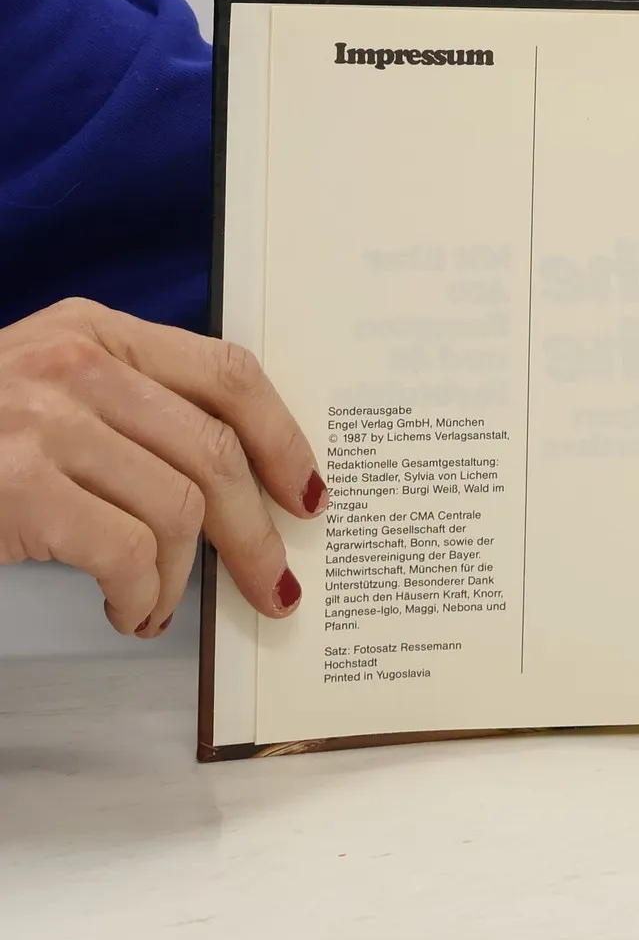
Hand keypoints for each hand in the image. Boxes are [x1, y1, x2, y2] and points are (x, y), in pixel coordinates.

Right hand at [0, 299, 324, 634]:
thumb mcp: (47, 390)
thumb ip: (129, 407)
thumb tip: (233, 476)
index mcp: (95, 330)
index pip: (228, 371)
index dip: (283, 436)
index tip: (307, 492)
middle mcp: (76, 363)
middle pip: (215, 448)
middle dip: (256, 529)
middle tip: (273, 584)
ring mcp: (44, 421)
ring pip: (179, 505)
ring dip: (183, 576)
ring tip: (156, 602)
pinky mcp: (18, 485)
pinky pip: (128, 550)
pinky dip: (140, 594)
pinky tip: (127, 609)